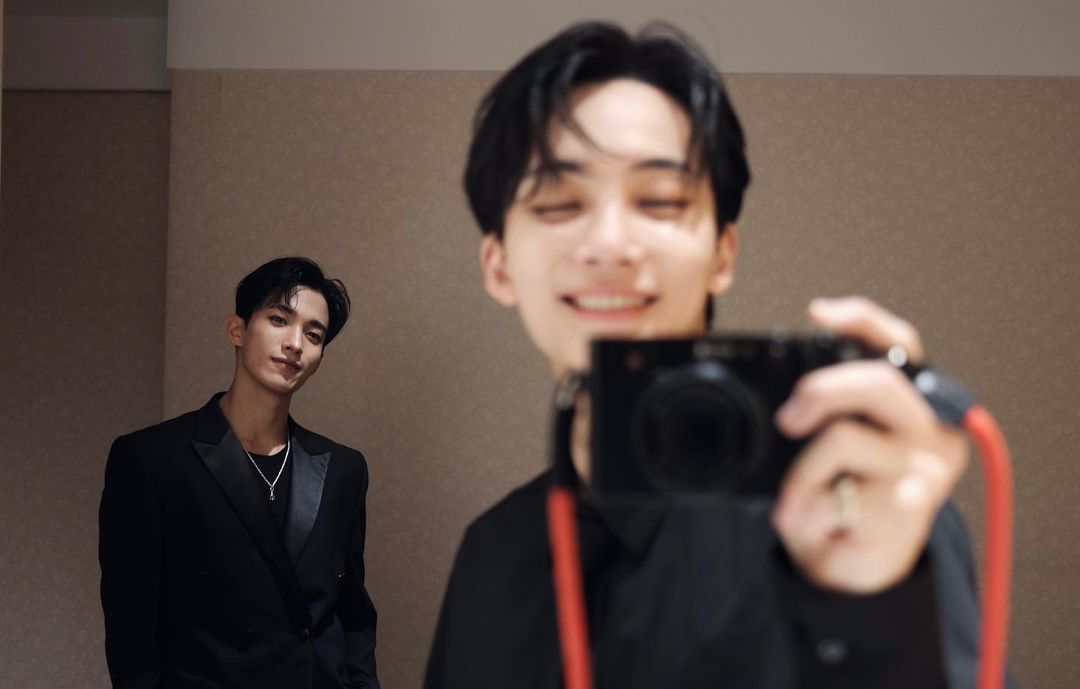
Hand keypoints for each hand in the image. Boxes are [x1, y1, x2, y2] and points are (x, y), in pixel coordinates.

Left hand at [771, 297, 968, 592]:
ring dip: (802, 470)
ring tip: (793, 499)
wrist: (856, 561)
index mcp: (911, 399)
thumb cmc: (842, 490)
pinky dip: (816, 507)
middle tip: (787, 421)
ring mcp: (925, 466)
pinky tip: (827, 521)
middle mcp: (930, 426)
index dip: (862, 320)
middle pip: (878, 381)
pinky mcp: (910, 507)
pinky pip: (843, 494)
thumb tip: (782, 406)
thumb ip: (818, 414)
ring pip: (845, 438)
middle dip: (819, 390)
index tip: (816, 313)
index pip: (899, 343)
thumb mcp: (826, 444)